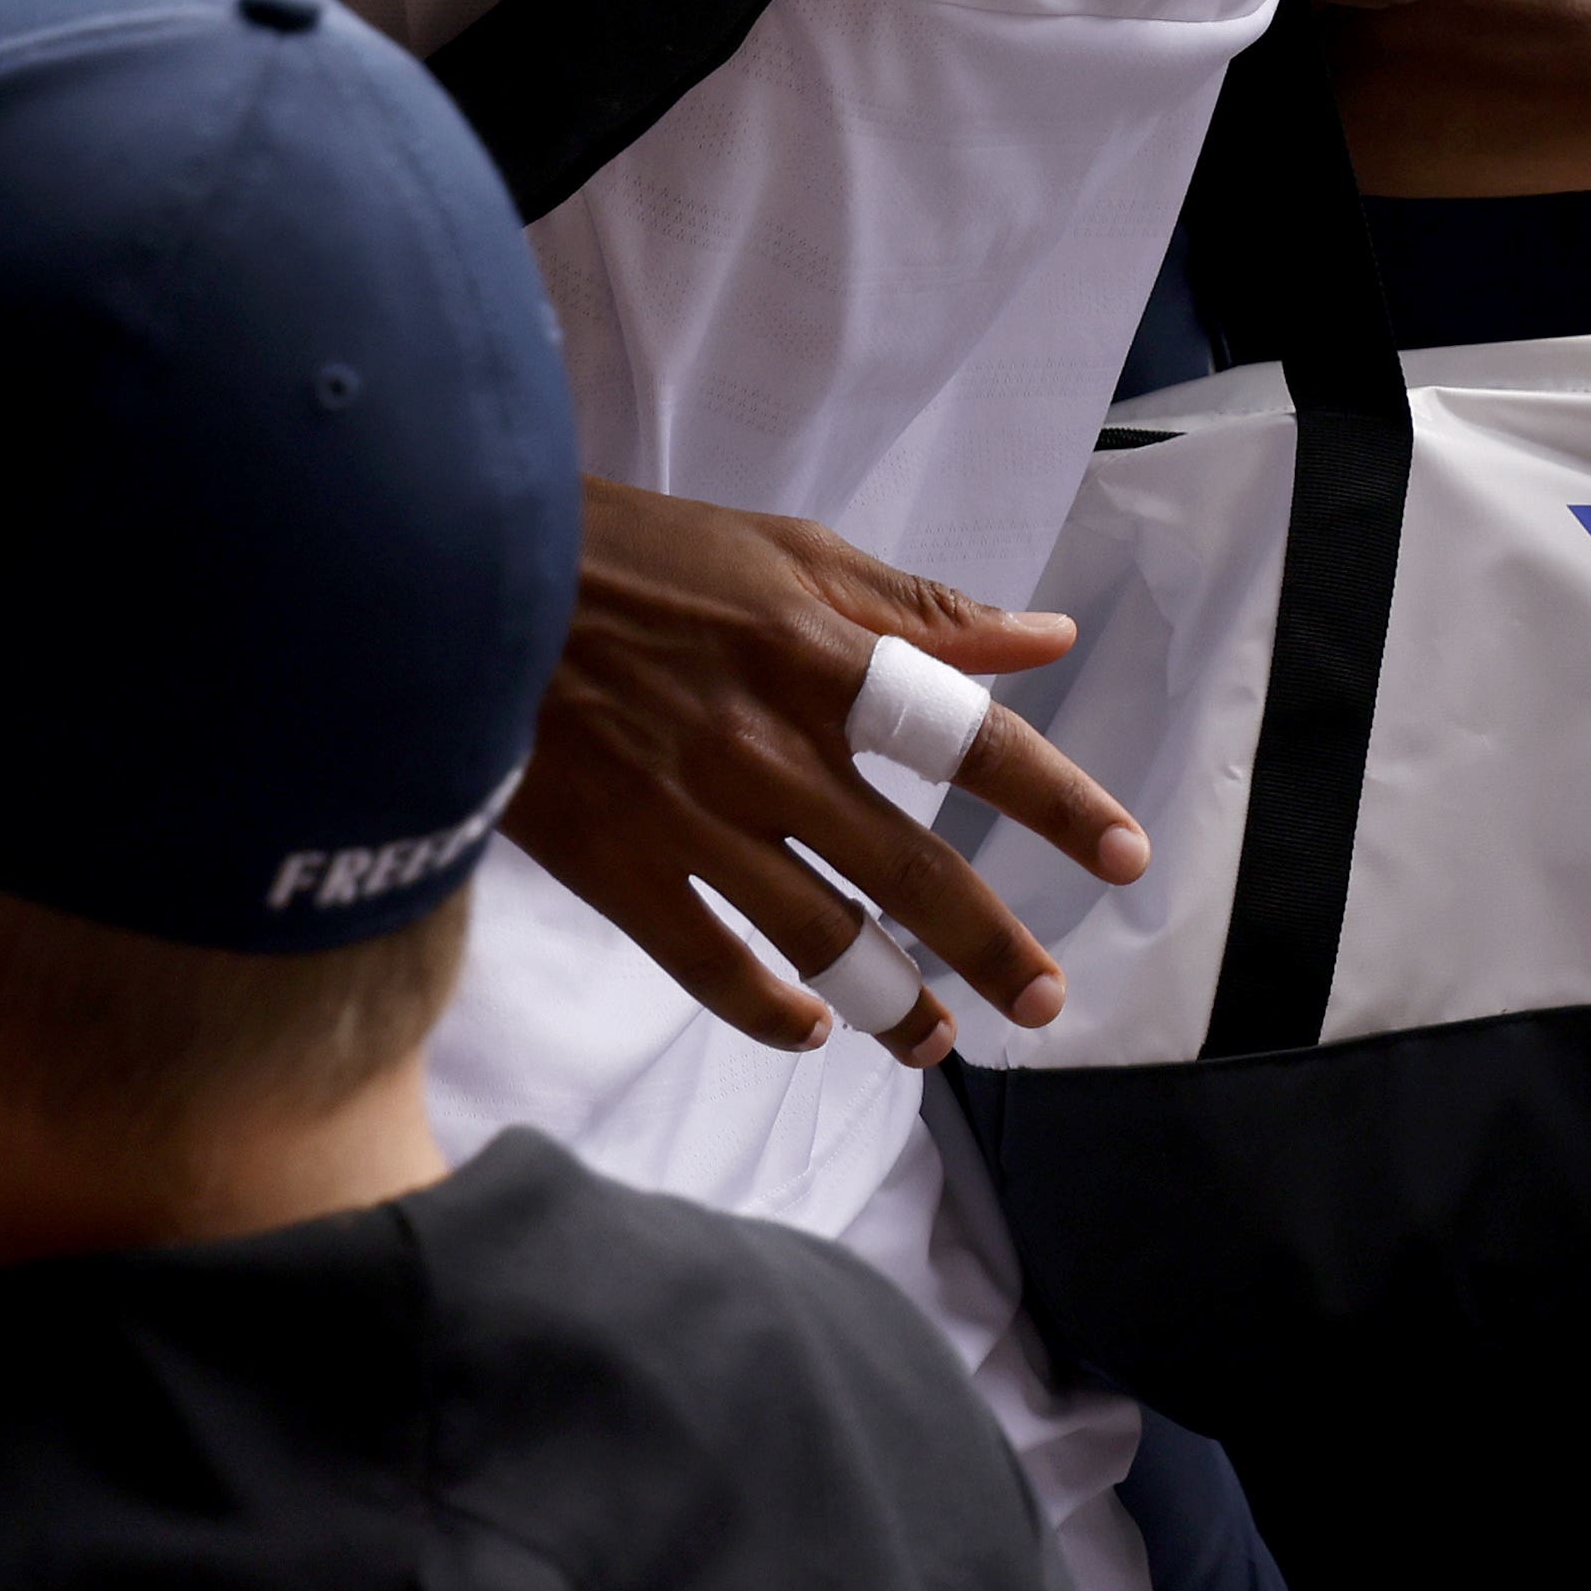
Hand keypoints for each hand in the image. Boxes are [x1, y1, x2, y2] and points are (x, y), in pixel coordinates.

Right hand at [506, 486, 1142, 1062]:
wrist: (464, 584)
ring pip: (823, 941)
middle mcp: (771, 751)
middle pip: (913, 871)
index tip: (1125, 859)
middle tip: (1046, 1000)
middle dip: (991, 948)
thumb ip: (920, 607)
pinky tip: (815, 1029)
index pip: (970, 741)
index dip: (1057, 804)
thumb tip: (1045, 639)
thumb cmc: (639, 555)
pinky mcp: (618, 871)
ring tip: (941, 1040)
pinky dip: (772, 1011)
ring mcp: (693, 821)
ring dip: (896, 1001)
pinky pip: (715, 969)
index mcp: (820, 657)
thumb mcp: (787, 550)